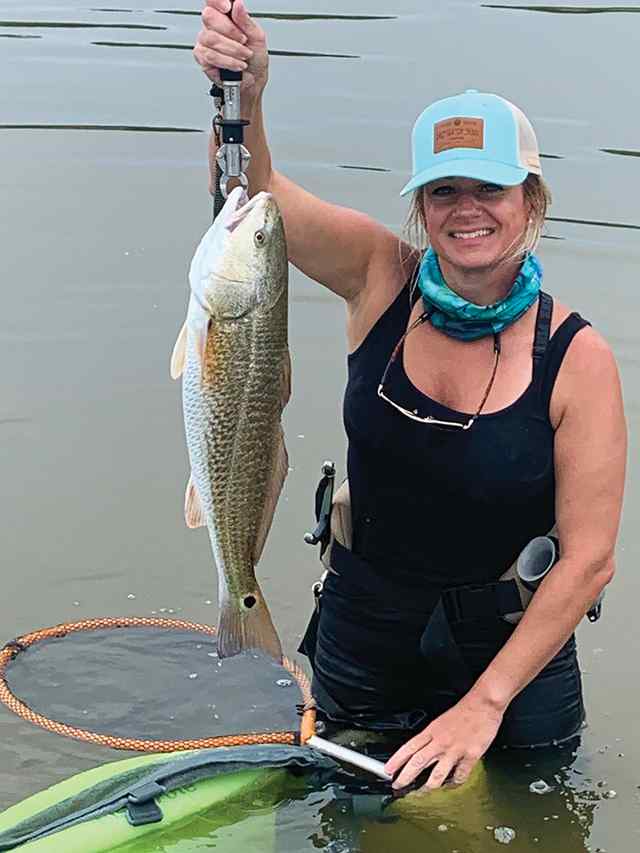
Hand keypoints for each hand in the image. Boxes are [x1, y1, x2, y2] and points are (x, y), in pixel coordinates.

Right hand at [194, 0, 268, 94]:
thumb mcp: (257, 37)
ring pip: (212, 38)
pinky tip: (237, 64)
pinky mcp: (202, 57)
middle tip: (243, 40)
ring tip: (244, 56)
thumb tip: (238, 4)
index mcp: (225, 16)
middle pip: (209, 17)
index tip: (227, 7)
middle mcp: (212, 26)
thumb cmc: (254, 59)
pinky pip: (211, 55)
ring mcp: (205, 41)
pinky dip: (228, 61)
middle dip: (231, 30)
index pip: (213, 1)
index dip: (217, 1)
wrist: (252, 81)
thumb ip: (246, 21)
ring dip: (233, 49)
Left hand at [384, 695, 503, 790]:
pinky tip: (450, 785)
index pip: (409, 747)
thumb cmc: (463, 711)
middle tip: (398, 786)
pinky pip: (459, 776)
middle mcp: (441, 741)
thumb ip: (432, 736)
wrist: (483, 704)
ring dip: (428, 787)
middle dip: (406, 777)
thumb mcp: (441, 721)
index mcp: (432, 730)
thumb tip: (421, 750)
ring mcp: (455, 750)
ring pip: (437, 774)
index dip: (397, 760)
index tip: (388, 770)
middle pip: (418, 762)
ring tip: (422, 792)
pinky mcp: (470, 756)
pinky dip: (454, 783)